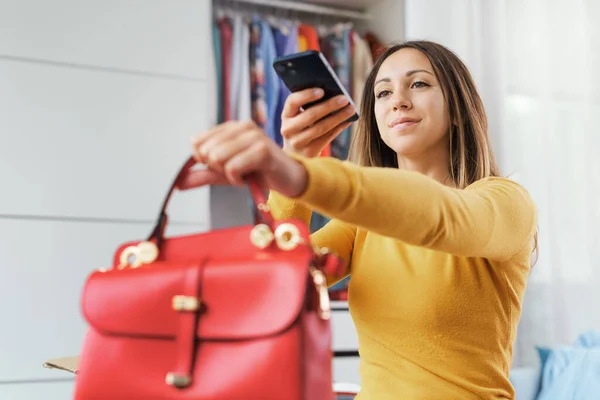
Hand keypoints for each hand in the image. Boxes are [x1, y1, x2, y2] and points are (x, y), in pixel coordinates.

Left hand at [178, 120, 307, 197]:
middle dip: (217, 168)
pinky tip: (248, 178)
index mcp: (231, 127)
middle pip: (206, 151)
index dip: (204, 160)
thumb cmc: (258, 173)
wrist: (287, 180)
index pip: (197, 141)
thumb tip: (179, 183)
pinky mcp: (262, 150)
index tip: (222, 165)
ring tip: (243, 173)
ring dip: (228, 174)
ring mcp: (253, 136)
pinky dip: (236, 180)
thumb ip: (204, 175)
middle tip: (236, 170)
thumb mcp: (226, 173)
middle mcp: (242, 126)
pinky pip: (232, 168)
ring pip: (218, 158)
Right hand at [281, 88, 355, 157]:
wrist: (296, 153)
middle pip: (310, 116)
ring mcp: (298, 142)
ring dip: (338, 117)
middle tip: (344, 98)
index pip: (292, 102)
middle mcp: (288, 129)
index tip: (322, 90)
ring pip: (321, 128)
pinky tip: (348, 120)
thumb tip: (333, 94)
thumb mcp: (298, 116)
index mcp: (286, 115)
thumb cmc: (301, 127)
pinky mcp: (309, 152)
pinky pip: (327, 137)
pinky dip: (339, 127)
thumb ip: (309, 105)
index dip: (306, 95)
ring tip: (351, 109)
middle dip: (329, 106)